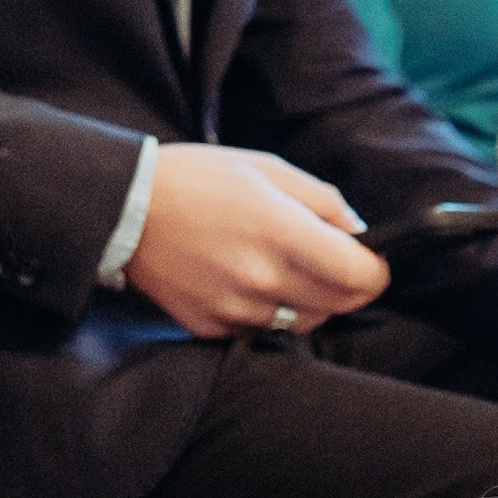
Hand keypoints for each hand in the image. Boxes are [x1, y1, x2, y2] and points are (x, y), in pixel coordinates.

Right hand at [125, 144, 389, 337]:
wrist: (121, 209)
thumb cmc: (198, 179)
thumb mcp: (266, 168)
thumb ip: (321, 200)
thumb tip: (358, 231)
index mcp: (281, 232)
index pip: (359, 275)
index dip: (376, 271)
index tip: (372, 261)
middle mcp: (262, 278)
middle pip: (340, 304)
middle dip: (347, 285)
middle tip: (332, 262)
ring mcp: (237, 308)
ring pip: (304, 322)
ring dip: (308, 301)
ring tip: (281, 268)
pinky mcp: (213, 327)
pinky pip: (262, 329)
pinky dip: (266, 310)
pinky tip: (243, 280)